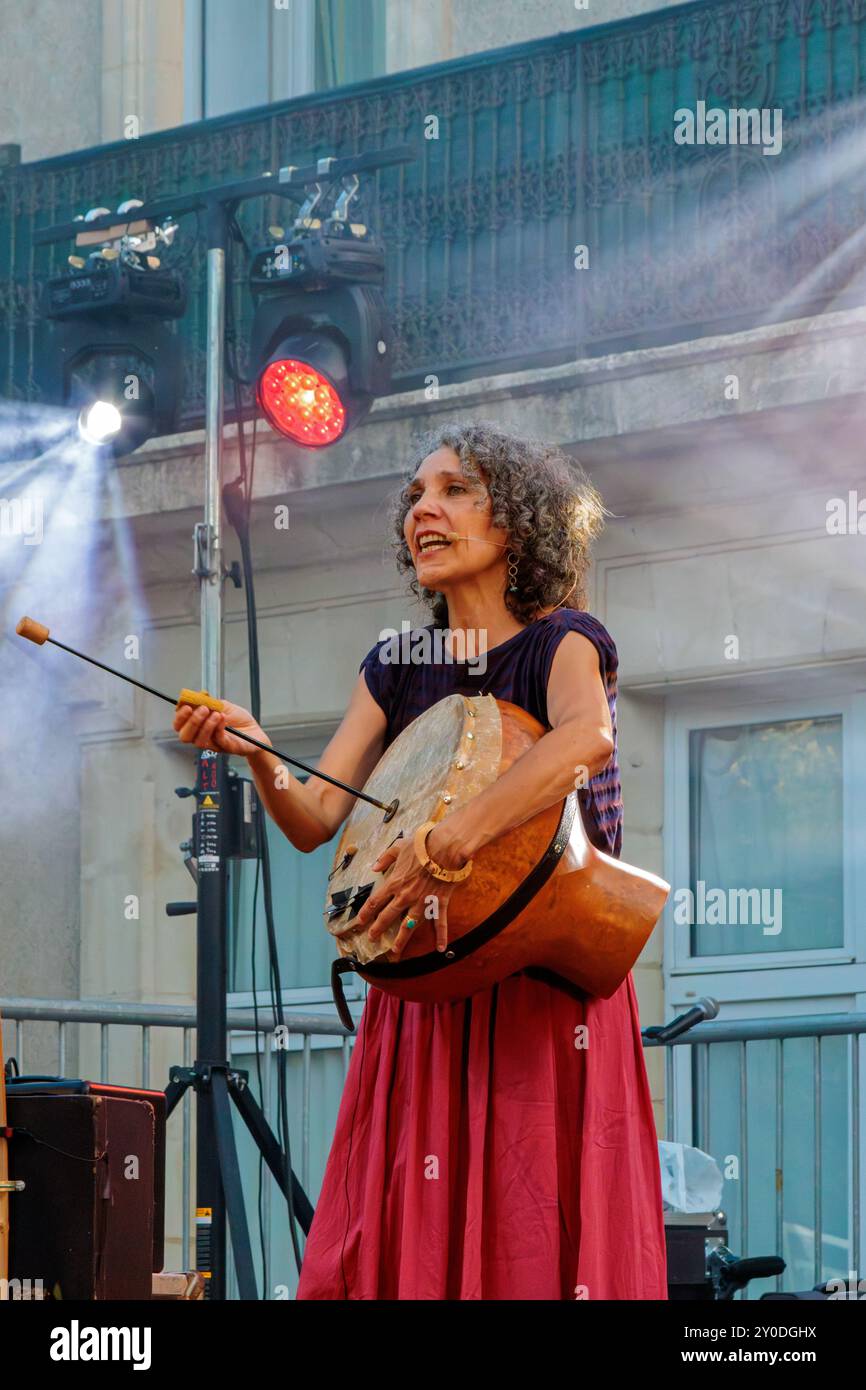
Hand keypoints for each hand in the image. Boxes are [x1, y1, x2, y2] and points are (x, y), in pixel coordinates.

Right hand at [173, 699, 269, 757]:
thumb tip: (198, 696)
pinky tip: (224, 719)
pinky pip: (218, 741)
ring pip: (199, 741)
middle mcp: (203, 736)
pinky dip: (219, 729)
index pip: (180, 725)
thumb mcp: (223, 706)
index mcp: (199, 726)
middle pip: (185, 736)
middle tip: (203, 709)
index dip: (179, 717)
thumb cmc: (239, 720)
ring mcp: (214, 744)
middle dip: (191, 721)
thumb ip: (210, 702)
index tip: (186, 706)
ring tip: (216, 714)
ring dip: (206, 725)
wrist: (256, 731)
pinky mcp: (227, 747)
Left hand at [354, 823, 469, 959]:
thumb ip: (385, 858)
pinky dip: (441, 936)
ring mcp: (422, 902)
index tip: (360, 922)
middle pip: (388, 917)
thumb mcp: (398, 847)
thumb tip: (374, 867)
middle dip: (378, 929)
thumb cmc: (422, 845)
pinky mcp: (439, 904)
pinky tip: (441, 948)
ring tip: (395, 951)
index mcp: (394, 883)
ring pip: (409, 926)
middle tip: (372, 938)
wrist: (444, 847)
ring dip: (402, 939)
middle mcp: (405, 896)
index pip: (375, 901)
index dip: (366, 913)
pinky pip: (440, 923)